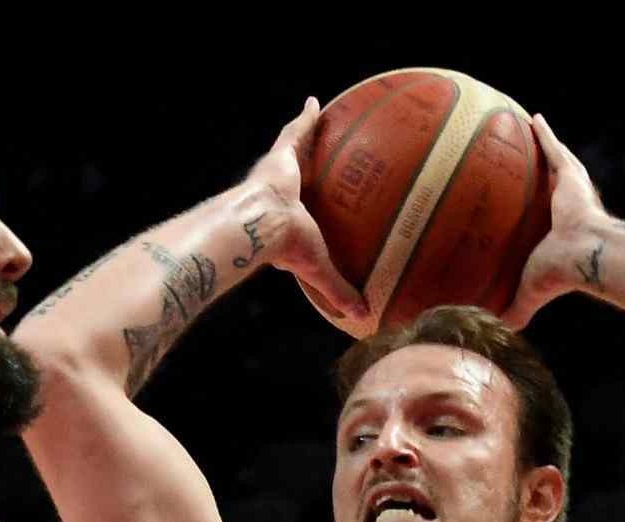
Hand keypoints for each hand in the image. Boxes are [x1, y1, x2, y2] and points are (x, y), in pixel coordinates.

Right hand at [244, 99, 367, 322]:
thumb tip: (362, 316)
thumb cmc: (286, 247)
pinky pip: (296, 130)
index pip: (302, 212)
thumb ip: (337, 290)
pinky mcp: (281, 155)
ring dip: (304, 137)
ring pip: (296, 152)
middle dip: (307, 166)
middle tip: (322, 157)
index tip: (315, 205)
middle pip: (300, 177)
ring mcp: (280, 173)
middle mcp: (283, 193)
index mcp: (289, 219)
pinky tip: (316, 101)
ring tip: (319, 122)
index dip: (309, 207)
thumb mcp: (319, 268)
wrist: (262, 223)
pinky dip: (306, 116)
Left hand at [500, 114, 612, 330]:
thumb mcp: (528, 292)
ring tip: (524, 132)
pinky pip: (553, 148)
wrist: (583, 254)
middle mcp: (564, 207)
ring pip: (553, 163)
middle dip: (537, 176)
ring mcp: (569, 189)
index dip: (530, 212)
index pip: (539, 219)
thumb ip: (514, 310)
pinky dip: (544, 133)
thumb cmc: (559, 274)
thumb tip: (493, 333)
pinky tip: (531, 118)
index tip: (516, 207)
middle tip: (520, 165)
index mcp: (556, 232)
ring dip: (542, 148)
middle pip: (547, 187)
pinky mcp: (571, 174)